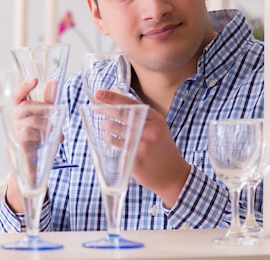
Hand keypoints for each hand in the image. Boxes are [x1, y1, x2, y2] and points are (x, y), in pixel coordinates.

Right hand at [5, 78, 61, 212]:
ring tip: (54, 133)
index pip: (17, 97)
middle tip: (55, 117)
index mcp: (20, 115)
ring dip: (45, 124)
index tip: (36, 79)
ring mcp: (13, 134)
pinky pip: (26, 134)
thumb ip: (49, 103)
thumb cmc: (38, 144)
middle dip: (42, 109)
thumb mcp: (46, 121)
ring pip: (28, 120)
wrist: (31, 172)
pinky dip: (39, 136)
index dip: (24, 87)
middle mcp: (13, 123)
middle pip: (24, 106)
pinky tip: (43, 142)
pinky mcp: (16, 147)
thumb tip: (54, 81)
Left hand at [94, 90, 190, 207]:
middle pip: (121, 114)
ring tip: (105, 127)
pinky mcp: (134, 158)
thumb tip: (115, 103)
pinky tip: (110, 139)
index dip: (112, 97)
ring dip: (106, 127)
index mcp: (156, 119)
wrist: (172, 175)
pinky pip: (115, 144)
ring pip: (114, 129)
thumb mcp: (157, 128)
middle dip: (105, 110)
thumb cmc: (161, 149)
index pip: (131, 103)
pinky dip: (110, 140)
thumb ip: (141, 116)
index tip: (98, 94)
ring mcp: (141, 145)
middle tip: (97, 108)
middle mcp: (150, 130)